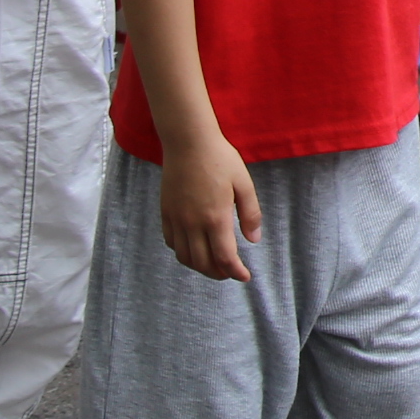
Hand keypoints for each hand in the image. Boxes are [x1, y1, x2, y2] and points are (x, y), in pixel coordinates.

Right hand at [159, 135, 260, 282]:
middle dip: (218, 273)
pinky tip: (193, 248)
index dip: (235, 272)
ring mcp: (177, 219)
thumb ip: (250, 214)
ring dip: (199, 266)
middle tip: (230, 272)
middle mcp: (193, 223)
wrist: (188, 142)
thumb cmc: (220, 159)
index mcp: (216, 217)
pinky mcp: (166, 212)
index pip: (224, 257)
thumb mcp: (244, 183)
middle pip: (203, 263)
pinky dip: (182, 252)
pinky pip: (171, 242)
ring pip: (184, 257)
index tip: (244, 276)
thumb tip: (253, 240)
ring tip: (213, 265)